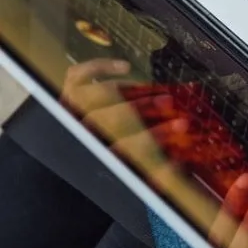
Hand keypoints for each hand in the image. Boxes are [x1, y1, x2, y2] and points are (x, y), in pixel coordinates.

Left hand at [61, 58, 189, 184]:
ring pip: (94, 93)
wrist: (65, 180)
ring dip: (128, 89)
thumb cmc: (110, 172)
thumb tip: (174, 164)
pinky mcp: (68, 97)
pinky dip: (100, 67)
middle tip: (168, 101)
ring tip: (152, 90)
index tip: (181, 125)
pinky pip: (78, 75)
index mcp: (97, 157)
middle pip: (112, 116)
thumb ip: (153, 173)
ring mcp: (69, 113)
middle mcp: (78, 133)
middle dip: (144, 107)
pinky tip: (124, 68)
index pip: (128, 145)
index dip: (156, 134)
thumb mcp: (133, 179)